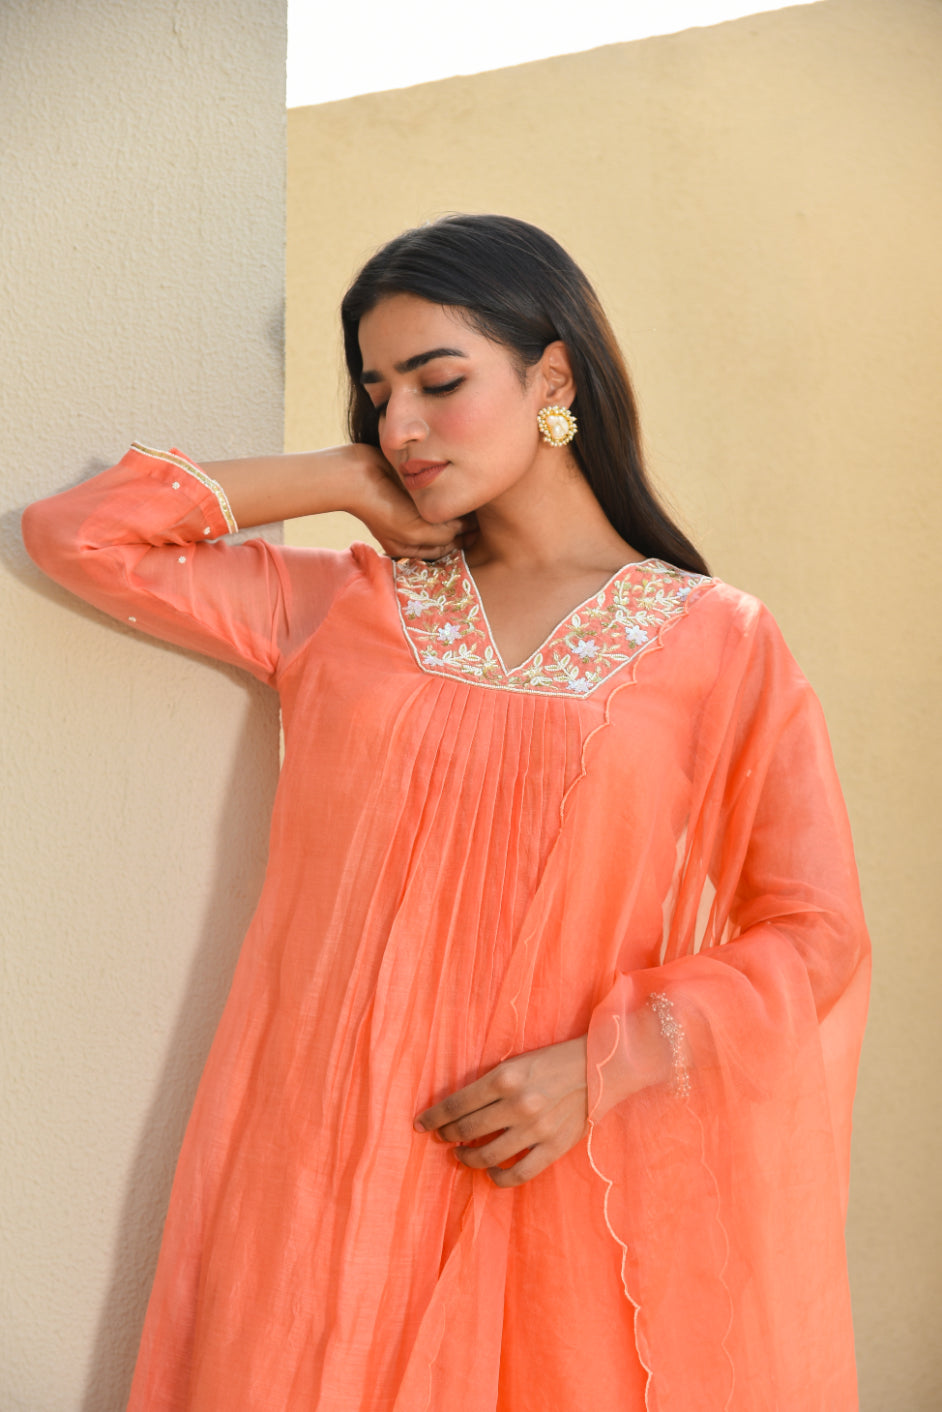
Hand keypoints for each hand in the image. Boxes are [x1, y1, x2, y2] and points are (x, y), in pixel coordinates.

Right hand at [347, 446, 474, 559]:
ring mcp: (412, 510)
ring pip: (443, 515)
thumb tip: (465, 529)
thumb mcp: (414, 530)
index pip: (444, 549)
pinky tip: (458, 489)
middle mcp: (412, 530)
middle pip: (445, 533)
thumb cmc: (382, 507)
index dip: (462, 542)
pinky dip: (447, 496)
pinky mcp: (413, 491)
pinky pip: (436, 497)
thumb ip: (442, 534)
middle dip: (463, 528)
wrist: (357, 475)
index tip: (479, 533)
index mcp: (410, 546)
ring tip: (475, 505)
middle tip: (483, 520)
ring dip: (457, 511)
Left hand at [414, 1037, 587, 1187]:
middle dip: (447, 1136)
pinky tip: (490, 1173)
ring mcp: (536, 1129)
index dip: (434, 1117)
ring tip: (460, 1154)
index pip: (456, 1104)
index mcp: (505, 1077)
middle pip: (466, 1130)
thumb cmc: (552, 1061)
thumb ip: (489, 1084)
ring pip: (486, 1156)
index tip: (421, 1124)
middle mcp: (518, 1104)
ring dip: (466, 1158)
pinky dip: (497, 1178)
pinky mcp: (553, 1148)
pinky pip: (517, 1174)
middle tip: (441, 1137)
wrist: (598, 1068)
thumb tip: (457, 1109)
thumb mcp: (516, 1061)